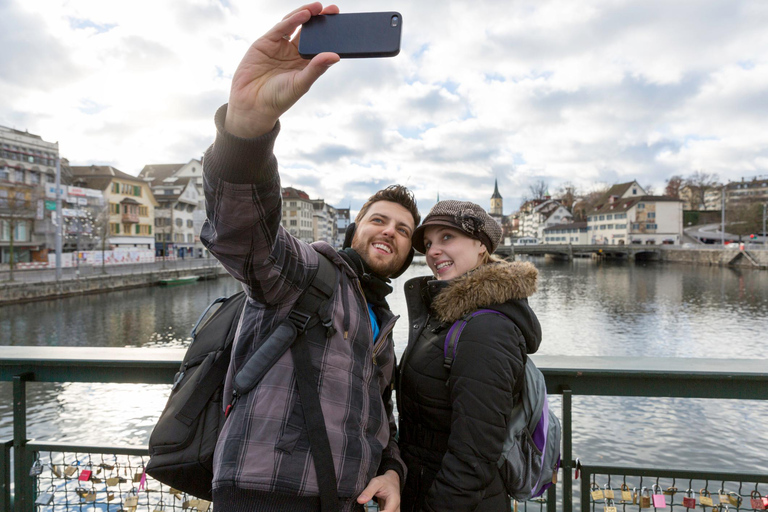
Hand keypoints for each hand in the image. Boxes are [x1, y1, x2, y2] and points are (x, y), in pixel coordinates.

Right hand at [225, 2, 340, 137]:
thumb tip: (336, 56)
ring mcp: (279, 47)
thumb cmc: (278, 98)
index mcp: (304, 64)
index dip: (329, 34)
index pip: (319, 45)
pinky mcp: (266, 42)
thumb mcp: (301, 84)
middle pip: (309, 32)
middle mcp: (293, 53)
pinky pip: (281, 28)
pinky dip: (292, 20)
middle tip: (333, 10)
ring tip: (318, 7)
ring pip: (294, 25)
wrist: (252, 105)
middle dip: (320, 20)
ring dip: (306, 14)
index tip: (341, 24)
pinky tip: (304, 14)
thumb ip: (316, 69)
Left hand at [357, 470, 400, 511]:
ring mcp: (393, 511)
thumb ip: (368, 491)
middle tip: (368, 510)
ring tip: (369, 510)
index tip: (368, 511)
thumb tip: (360, 501)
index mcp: (394, 501)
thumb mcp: (376, 482)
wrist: (392, 481)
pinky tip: (370, 511)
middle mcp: (396, 508)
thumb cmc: (385, 481)